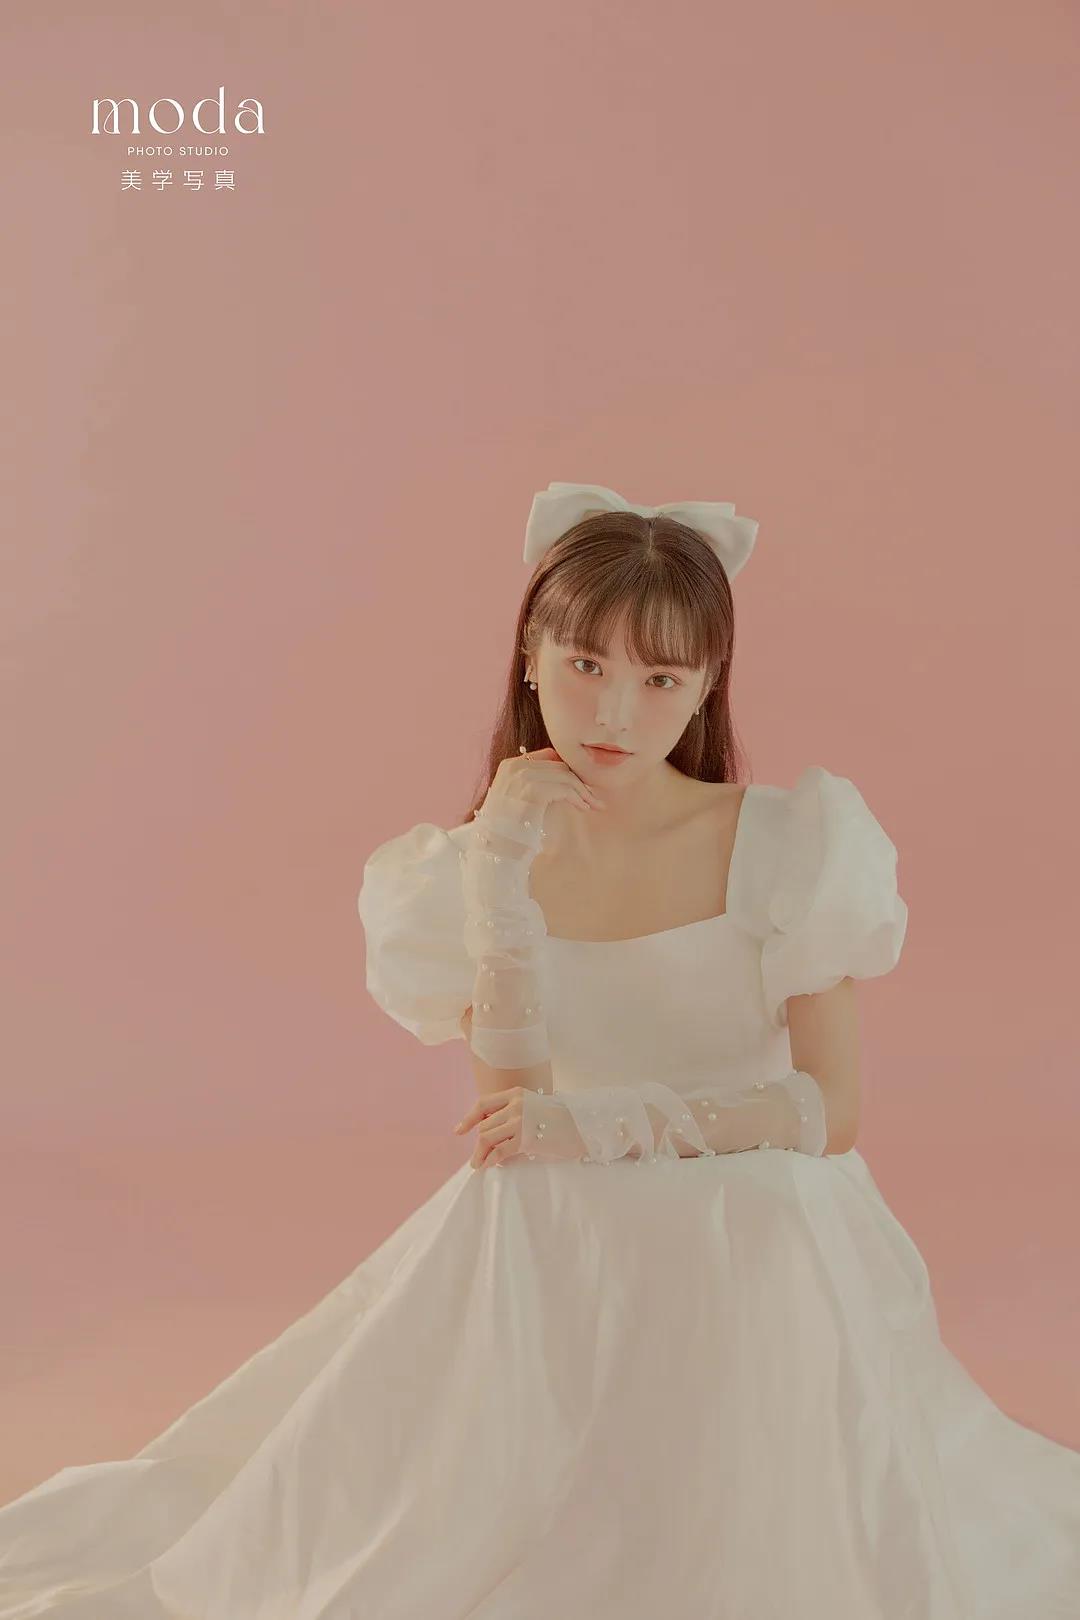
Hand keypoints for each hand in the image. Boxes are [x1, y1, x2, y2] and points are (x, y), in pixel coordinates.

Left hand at [453, 1085, 588, 1168]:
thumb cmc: (559, 1120)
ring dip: (480, 1154)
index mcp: (516, 1094)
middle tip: (477, 1158)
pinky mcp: (526, 1138)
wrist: (582, 1128)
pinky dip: (491, 1160)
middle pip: (484, 1125)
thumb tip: (489, 1132)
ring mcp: (520, 1120)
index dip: (468, 1118)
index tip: (459, 1131)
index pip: (483, 1104)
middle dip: (478, 1144)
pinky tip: (490, 1166)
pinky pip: (500, 1151)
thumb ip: (513, 1113)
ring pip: (487, 1138)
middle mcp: (515, 1104)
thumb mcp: (534, 1107)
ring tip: (478, 1164)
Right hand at [484, 746, 604, 822]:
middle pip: (559, 765)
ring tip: (593, 804)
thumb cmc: (508, 830)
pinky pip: (565, 788)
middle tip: (593, 798)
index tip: (581, 786)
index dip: (568, 771)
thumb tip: (567, 779)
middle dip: (580, 781)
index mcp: (510, 766)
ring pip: (565, 775)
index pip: (548, 757)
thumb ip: (535, 785)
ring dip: (583, 790)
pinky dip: (578, 798)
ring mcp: (522, 777)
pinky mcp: (533, 790)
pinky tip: (584, 808)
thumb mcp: (518, 800)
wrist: (495, 849)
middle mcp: (515, 766)